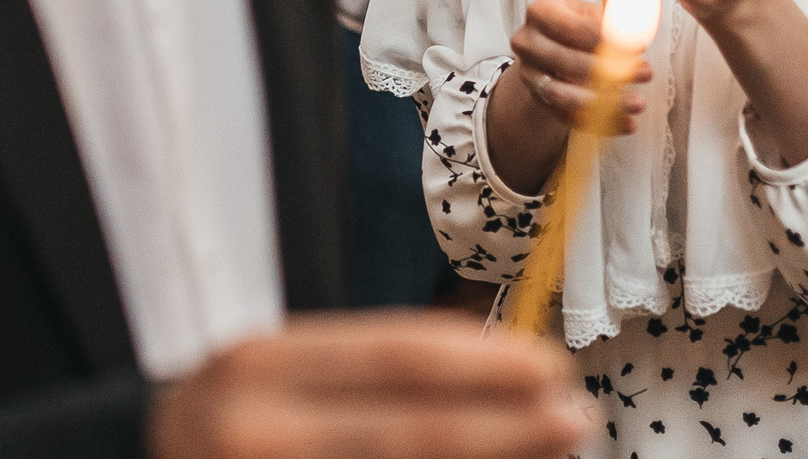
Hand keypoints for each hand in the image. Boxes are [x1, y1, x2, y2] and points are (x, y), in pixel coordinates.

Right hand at [148, 311, 589, 458]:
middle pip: (408, 433)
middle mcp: (255, 430)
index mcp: (258, 364)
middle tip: (576, 417)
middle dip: (505, 429)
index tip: (549, 367)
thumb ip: (368, 372)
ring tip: (548, 452)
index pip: (391, 358)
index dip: (481, 365)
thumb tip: (495, 372)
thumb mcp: (278, 373)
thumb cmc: (231, 420)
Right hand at [508, 0, 649, 134]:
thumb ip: (613, 20)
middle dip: (608, 70)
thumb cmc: (578, 26)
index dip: (605, 38)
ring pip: (562, 94)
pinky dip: (599, 124)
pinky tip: (627, 122)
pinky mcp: (538, 100)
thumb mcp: (591, 13)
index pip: (571, 28)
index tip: (637, 46)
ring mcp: (529, 74)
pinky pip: (568, 117)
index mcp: (540, 13)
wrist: (552, 45)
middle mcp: (528, 43)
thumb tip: (639, 33)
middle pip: (565, 61)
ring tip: (636, 102)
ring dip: (602, 102)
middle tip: (644, 73)